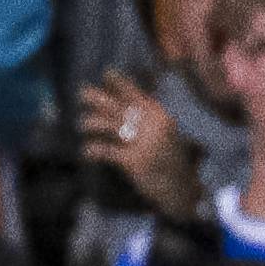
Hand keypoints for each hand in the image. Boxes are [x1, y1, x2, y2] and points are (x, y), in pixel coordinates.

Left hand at [78, 71, 198, 219]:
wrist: (182, 191)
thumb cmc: (173, 162)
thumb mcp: (167, 134)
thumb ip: (151, 117)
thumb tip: (130, 101)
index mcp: (159, 116)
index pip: (135, 92)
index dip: (117, 81)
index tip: (106, 74)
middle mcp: (150, 125)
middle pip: (115, 104)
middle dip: (94, 97)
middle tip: (82, 95)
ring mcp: (142, 143)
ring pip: (106, 124)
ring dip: (89, 123)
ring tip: (82, 126)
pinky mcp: (133, 161)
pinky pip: (105, 150)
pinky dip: (92, 150)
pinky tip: (86, 152)